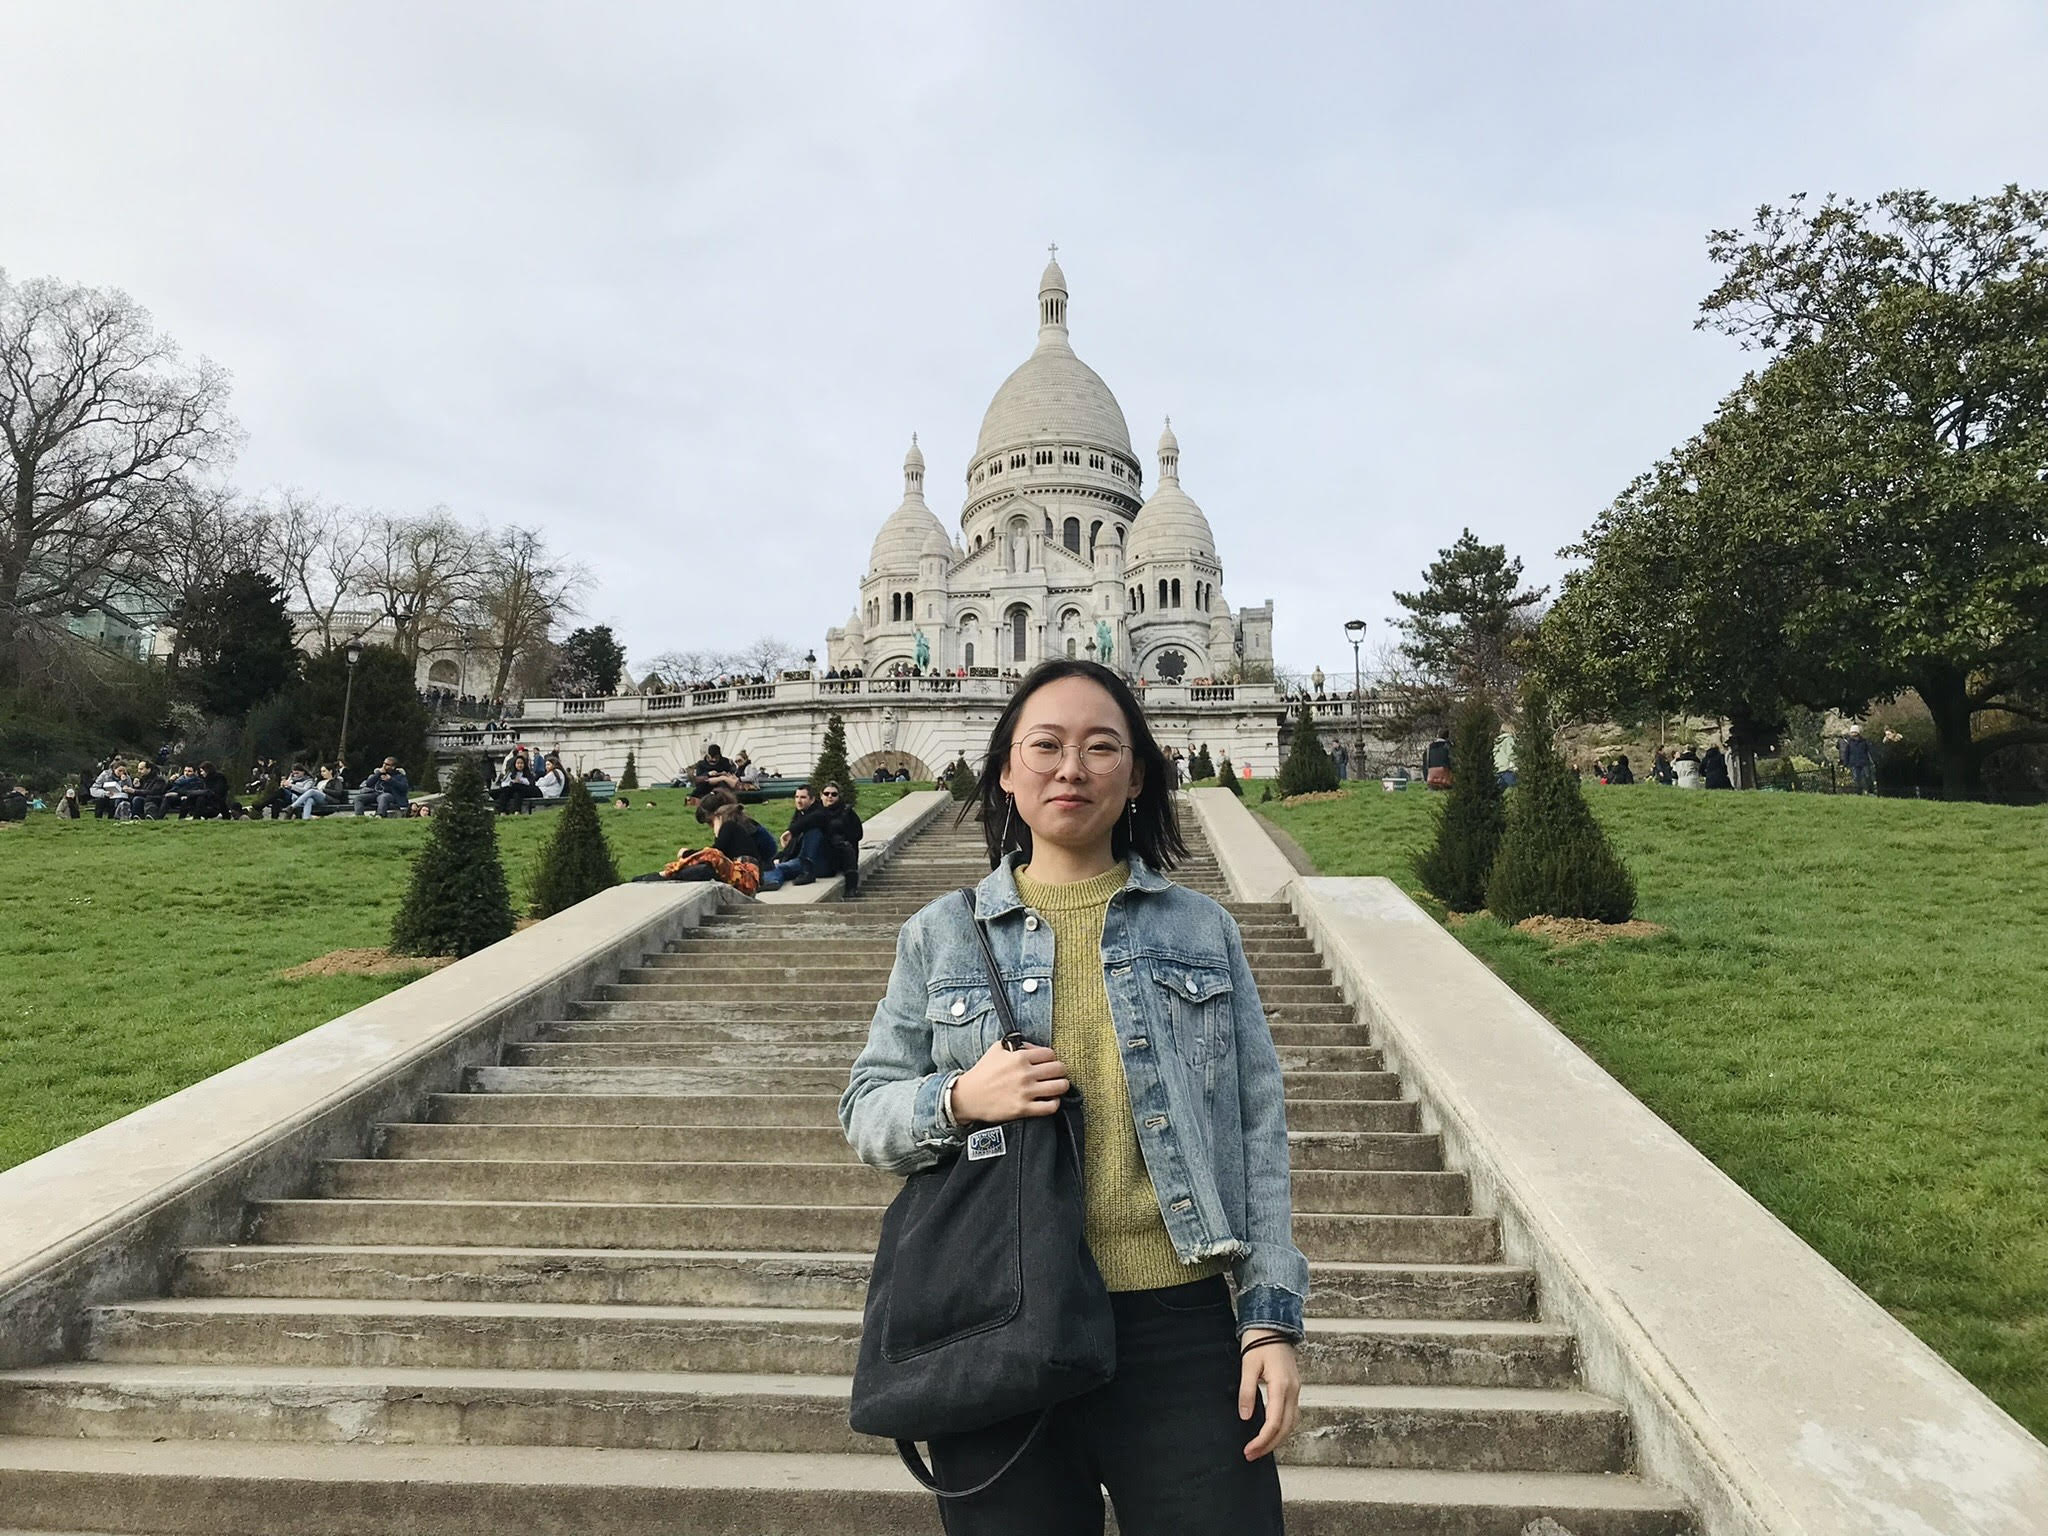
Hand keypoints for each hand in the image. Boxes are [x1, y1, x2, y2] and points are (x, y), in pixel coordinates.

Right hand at [951, 1040, 1068, 1123]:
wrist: (968, 1097)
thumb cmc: (982, 1073)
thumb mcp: (996, 1050)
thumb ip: (1015, 1045)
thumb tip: (1033, 1048)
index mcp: (1019, 1057)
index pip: (1050, 1054)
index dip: (1052, 1058)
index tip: (1048, 1064)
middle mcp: (1025, 1073)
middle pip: (1059, 1069)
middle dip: (1060, 1072)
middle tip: (1055, 1076)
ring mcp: (1025, 1092)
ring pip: (1060, 1087)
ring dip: (1061, 1087)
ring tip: (1055, 1088)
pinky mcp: (1023, 1109)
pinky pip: (1051, 1107)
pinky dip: (1054, 1103)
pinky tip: (1049, 1101)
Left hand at [1238, 1333, 1300, 1459]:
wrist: (1272, 1323)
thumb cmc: (1258, 1341)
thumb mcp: (1247, 1365)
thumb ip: (1247, 1392)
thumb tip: (1245, 1417)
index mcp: (1281, 1385)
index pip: (1275, 1422)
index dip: (1262, 1440)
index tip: (1249, 1450)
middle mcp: (1293, 1390)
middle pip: (1286, 1428)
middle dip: (1269, 1445)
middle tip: (1251, 1455)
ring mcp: (1296, 1389)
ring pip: (1292, 1423)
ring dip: (1277, 1439)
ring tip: (1259, 1448)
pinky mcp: (1294, 1387)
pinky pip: (1291, 1414)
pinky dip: (1282, 1427)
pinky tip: (1271, 1432)